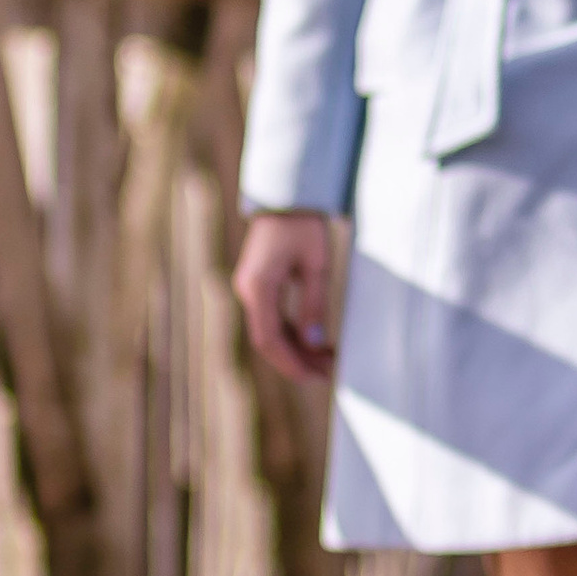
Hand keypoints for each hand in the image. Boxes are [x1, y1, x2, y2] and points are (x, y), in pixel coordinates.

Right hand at [233, 211, 335, 381]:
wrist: (286, 197)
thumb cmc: (303, 225)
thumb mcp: (316, 265)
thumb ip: (313, 305)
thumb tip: (314, 343)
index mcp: (258, 287)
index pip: (269, 340)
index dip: (291, 364)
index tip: (316, 377)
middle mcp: (248, 291)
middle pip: (268, 341)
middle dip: (297, 361)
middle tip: (328, 373)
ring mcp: (251, 289)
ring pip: (270, 333)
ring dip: (296, 349)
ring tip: (328, 360)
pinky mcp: (259, 286)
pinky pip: (272, 319)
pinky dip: (292, 334)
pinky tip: (315, 343)